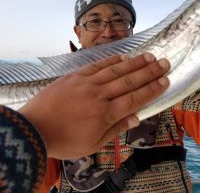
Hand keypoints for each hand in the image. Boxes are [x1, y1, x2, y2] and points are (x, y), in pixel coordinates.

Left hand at [19, 53, 169, 158]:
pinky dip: (112, 61)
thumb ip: (116, 129)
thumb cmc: (65, 140)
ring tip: (149, 56)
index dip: (152, 89)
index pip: (135, 99)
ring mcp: (87, 83)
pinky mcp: (76, 76)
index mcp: (106, 114)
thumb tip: (136, 117)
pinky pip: (97, 66)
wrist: (34, 128)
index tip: (165, 80)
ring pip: (116, 71)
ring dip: (135, 63)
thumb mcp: (93, 144)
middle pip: (129, 81)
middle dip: (149, 72)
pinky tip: (124, 56)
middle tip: (164, 62)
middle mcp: (100, 95)